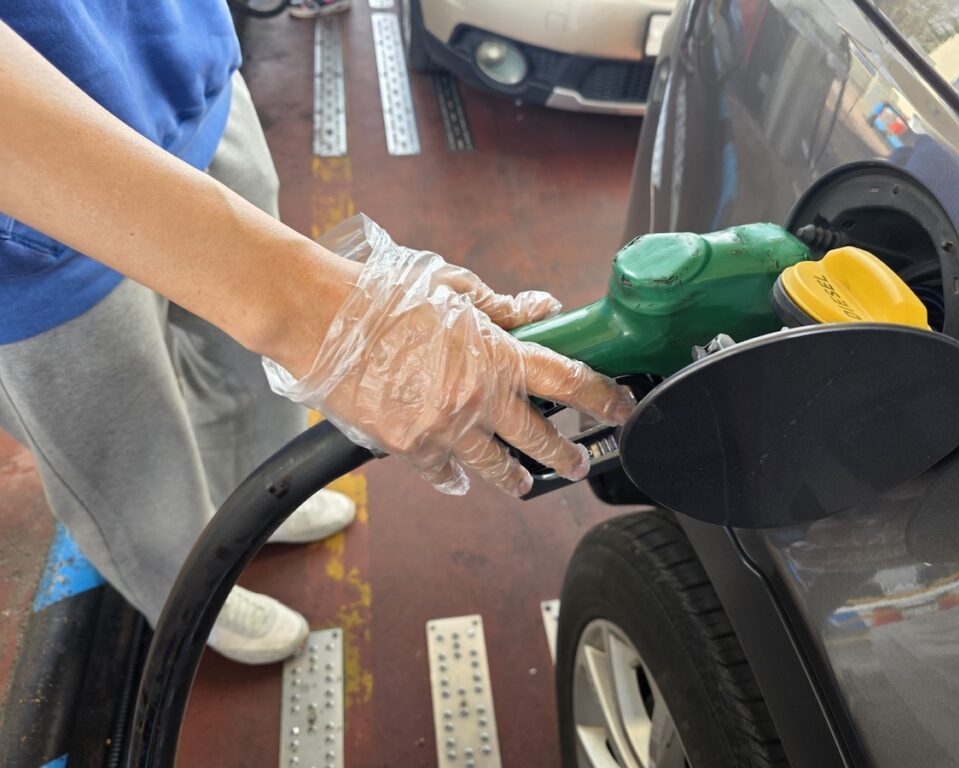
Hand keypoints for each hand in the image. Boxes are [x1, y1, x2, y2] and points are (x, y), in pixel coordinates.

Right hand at [264, 215, 633, 495]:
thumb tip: (541, 309)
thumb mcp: (453, 291)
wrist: (321, 320)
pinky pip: (443, 472)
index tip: (620, 409)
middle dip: (565, 454)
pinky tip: (459, 478)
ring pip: (495, 466)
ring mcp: (444, 429)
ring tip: (524, 482)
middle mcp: (477, 399)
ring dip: (515, 477)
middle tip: (577, 462)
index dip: (603, 398)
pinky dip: (454, 476)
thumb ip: (503, 309)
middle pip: (539, 437)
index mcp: (495, 355)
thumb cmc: (383, 296)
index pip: (568, 380)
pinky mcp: (409, 447)